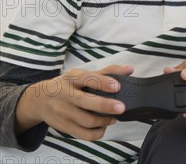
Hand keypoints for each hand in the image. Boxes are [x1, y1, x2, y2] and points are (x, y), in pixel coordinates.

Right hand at [16, 64, 133, 139]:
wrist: (38, 100)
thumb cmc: (67, 85)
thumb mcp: (82, 74)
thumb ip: (107, 72)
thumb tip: (130, 69)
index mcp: (72, 78)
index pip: (87, 79)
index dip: (103, 82)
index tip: (117, 86)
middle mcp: (65, 94)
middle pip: (85, 101)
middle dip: (104, 105)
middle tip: (121, 108)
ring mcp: (63, 112)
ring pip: (85, 120)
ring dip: (104, 121)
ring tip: (114, 118)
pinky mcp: (63, 126)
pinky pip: (82, 134)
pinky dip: (96, 133)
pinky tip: (104, 127)